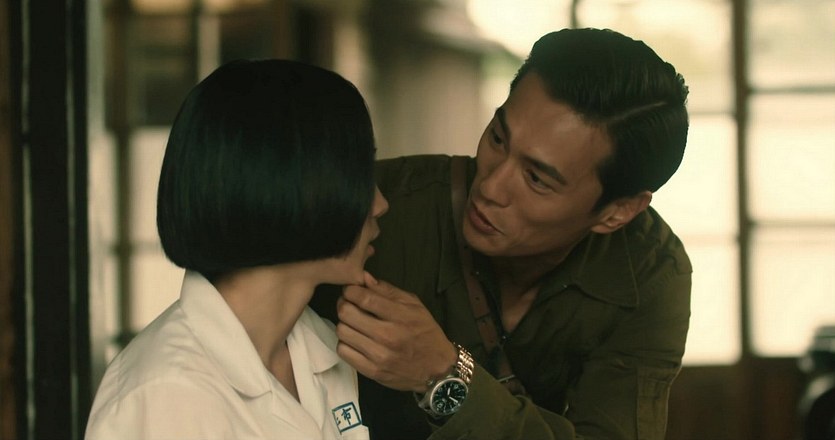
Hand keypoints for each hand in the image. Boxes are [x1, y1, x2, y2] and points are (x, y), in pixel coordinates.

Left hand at [336, 272, 456, 391]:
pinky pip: (343, 352)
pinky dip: (346, 343)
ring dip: (345, 324)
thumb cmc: (426, 333)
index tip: (351, 290)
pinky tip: (356, 340)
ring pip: (342, 332)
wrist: (437, 368)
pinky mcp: (372, 371)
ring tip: (354, 324)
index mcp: (400, 316)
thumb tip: (364, 278)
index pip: (363, 297)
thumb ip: (388, 291)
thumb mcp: (414, 305)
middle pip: (346, 313)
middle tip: (350, 305)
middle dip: (344, 304)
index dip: (350, 290)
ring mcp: (378, 356)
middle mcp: (388, 336)